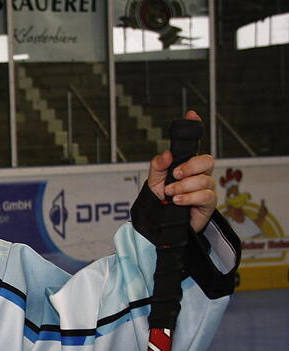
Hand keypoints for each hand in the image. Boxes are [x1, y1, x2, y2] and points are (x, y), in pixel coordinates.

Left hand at [146, 110, 216, 233]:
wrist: (161, 224)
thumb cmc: (160, 201)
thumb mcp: (154, 182)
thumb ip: (158, 166)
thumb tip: (168, 154)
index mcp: (187, 165)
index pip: (193, 144)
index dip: (194, 127)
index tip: (191, 113)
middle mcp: (200, 174)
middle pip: (207, 160)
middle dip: (191, 166)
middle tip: (175, 175)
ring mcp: (206, 187)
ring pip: (204, 180)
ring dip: (183, 186)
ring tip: (170, 194)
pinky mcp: (209, 203)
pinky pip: (205, 196)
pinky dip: (189, 197)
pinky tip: (177, 201)